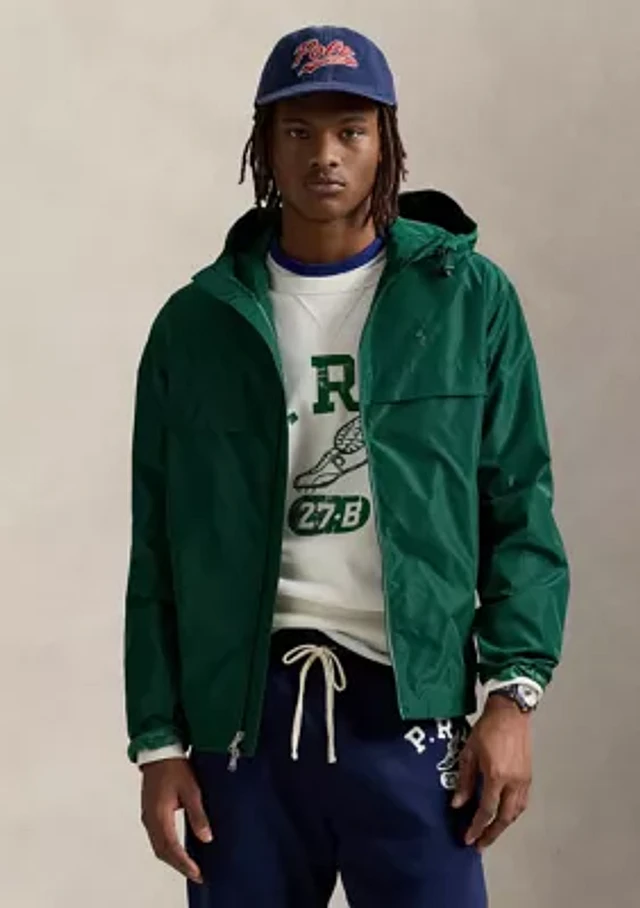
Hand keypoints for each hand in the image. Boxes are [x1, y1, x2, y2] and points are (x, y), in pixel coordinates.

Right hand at [141, 757, 212, 883]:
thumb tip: (206, 837)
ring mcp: (147, 816)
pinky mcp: (149, 812)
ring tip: (189, 866)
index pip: (171, 848)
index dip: (184, 863)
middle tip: (196, 875)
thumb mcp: (191, 789)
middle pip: (162, 852)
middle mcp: (150, 820)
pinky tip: (178, 850)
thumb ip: (198, 815)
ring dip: (172, 859)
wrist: (158, 751)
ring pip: (158, 846)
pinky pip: (157, 838)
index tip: (197, 873)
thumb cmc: (174, 767)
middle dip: (179, 866)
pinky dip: (167, 849)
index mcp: (159, 815)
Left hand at [452, 696, 531, 850]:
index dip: (476, 827)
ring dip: (503, 825)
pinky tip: (504, 815)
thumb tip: (458, 804)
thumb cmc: (486, 729)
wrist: (510, 713)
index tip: (468, 839)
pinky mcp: (528, 776)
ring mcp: (524, 780)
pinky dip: (512, 813)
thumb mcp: (469, 752)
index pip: (486, 810)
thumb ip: (464, 780)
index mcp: (496, 776)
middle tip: (480, 844)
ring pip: (516, 813)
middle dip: (492, 834)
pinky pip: (522, 803)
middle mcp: (513, 782)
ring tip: (490, 832)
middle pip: (504, 818)